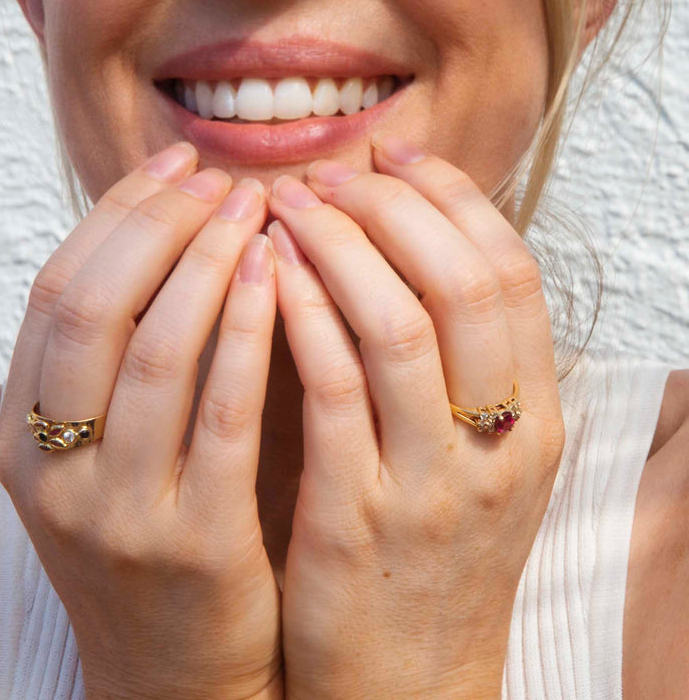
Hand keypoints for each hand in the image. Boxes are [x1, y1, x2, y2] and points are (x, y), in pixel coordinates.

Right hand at [0, 143, 283, 699]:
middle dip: (159, 225)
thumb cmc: (153, 535)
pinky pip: (220, 415)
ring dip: (206, 263)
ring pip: (155, 352)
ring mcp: (117, 510)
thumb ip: (124, 360)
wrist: (172, 671)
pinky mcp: (191, 544)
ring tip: (256, 210)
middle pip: (93, 307)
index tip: (175, 164)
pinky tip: (279, 278)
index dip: (118, 215)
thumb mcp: (107, 450)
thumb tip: (174, 240)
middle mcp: (51, 468)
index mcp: (22, 433)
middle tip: (219, 179)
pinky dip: (246, 333)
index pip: (58, 291)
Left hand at [266, 135, 564, 699]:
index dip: (451, 197)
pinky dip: (301, 316)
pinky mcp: (358, 517)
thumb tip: (402, 246)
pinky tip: (266, 276)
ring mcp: (431, 483)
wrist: (410, 678)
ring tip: (287, 208)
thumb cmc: (432, 550)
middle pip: (460, 282)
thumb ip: (455, 364)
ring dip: (337, 249)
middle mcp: (499, 442)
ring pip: (396, 325)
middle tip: (331, 175)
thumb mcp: (475, 456)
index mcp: (535, 417)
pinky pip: (331, 389)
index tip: (394, 154)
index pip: (510, 272)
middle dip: (391, 208)